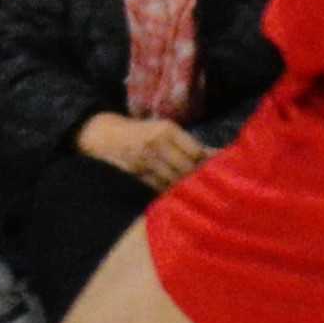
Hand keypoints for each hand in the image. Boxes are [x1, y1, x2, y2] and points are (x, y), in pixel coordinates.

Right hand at [78, 111, 215, 188]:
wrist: (105, 136)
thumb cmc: (142, 134)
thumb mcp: (165, 131)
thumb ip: (190, 145)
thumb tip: (218, 155)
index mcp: (167, 129)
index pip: (196, 152)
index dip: (206, 165)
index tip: (214, 172)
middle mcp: (156, 143)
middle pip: (187, 169)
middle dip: (196, 179)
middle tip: (205, 186)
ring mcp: (144, 159)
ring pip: (173, 181)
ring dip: (183, 188)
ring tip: (190, 192)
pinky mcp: (135, 174)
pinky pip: (158, 188)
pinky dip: (167, 192)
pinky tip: (171, 194)